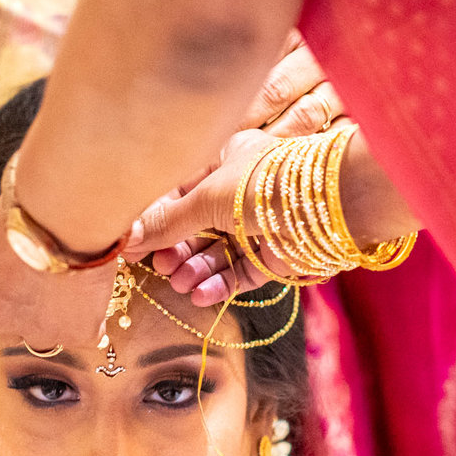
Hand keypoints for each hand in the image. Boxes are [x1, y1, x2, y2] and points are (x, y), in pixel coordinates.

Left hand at [0, 206, 125, 354]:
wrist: (62, 213)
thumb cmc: (29, 203)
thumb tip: (17, 245)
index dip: (14, 286)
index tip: (31, 270)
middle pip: (15, 325)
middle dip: (34, 308)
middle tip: (57, 277)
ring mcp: (36, 331)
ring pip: (50, 334)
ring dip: (61, 316)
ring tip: (78, 282)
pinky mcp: (74, 334)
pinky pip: (86, 334)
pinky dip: (92, 317)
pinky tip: (94, 289)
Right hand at [117, 38, 340, 306]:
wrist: (328, 205)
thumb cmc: (265, 182)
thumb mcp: (208, 197)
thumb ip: (169, 221)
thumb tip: (127, 239)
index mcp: (225, 161)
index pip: (180, 192)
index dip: (157, 218)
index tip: (134, 243)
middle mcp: (240, 193)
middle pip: (195, 226)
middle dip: (176, 248)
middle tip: (159, 267)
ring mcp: (257, 226)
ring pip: (215, 253)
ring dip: (195, 269)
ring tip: (179, 282)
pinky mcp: (273, 257)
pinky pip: (238, 273)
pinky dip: (218, 284)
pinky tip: (200, 294)